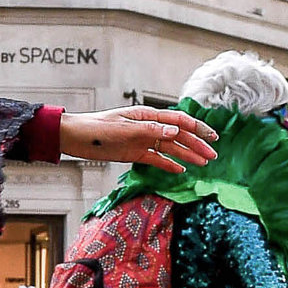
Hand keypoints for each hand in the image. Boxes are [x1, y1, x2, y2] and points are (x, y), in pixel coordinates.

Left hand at [57, 106, 217, 172]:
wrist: (74, 138)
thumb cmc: (96, 129)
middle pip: (178, 136)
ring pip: (170, 148)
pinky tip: (181, 170)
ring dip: (187, 155)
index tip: (212, 137)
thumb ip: (149, 131)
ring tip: (203, 164)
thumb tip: (174, 132)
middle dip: (197, 144)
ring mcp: (142, 140)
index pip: (178, 121)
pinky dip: (168, 164)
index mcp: (147, 116)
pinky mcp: (134, 153)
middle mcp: (148, 127)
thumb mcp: (123, 130)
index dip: (197, 128)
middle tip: (213, 155)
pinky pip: (156, 159)